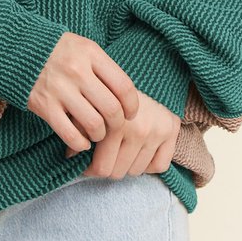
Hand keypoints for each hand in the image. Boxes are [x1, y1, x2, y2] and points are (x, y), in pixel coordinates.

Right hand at [26, 32, 139, 153]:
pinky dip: (81, 144)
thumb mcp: (84, 48)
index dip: (132, 106)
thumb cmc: (59, 51)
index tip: (130, 114)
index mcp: (91, 54)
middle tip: (113, 126)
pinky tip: (82, 142)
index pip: (124, 87)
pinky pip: (70, 134)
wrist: (18, 48)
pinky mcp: (44, 106)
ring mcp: (60, 89)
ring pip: (94, 125)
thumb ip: (103, 68)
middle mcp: (77, 71)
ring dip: (99, 135)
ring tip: (96, 133)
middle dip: (117, 124)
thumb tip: (125, 99)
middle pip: (111, 109)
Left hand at [64, 89, 180, 179]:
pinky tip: (138, 151)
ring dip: (126, 165)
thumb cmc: (110, 88)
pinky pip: (159, 166)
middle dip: (107, 167)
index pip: (102, 168)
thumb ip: (79, 127)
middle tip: (102, 157)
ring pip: (137, 171)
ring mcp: (157, 132)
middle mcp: (140, 130)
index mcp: (117, 124)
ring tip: (119, 150)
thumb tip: (69, 156)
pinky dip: (148, 164)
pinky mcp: (171, 130)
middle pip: (118, 173)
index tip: (86, 163)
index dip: (90, 170)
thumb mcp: (90, 103)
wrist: (140, 68)